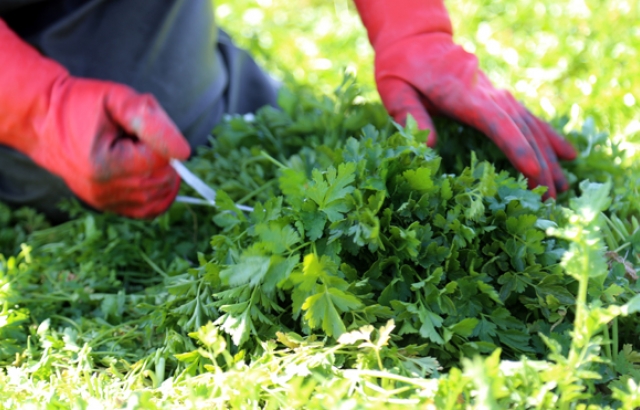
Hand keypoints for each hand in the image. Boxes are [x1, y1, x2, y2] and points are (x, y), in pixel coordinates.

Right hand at [37, 79, 190, 217]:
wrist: (42, 120)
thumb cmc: (80, 104)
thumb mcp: (116, 99)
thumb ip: (151, 120)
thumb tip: (184, 152)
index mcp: (105, 165)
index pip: (161, 159)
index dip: (161, 139)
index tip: (138, 128)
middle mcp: (104, 190)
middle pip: (162, 180)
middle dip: (161, 156)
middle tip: (137, 138)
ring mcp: (105, 201)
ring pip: (159, 197)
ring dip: (160, 172)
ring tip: (137, 152)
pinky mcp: (107, 206)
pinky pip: (147, 210)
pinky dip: (159, 194)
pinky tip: (154, 175)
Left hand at [375, 34, 575, 197]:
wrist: (417, 41)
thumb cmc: (401, 68)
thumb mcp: (394, 89)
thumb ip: (409, 114)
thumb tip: (427, 146)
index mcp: (461, 93)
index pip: (494, 122)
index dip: (515, 148)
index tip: (533, 173)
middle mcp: (487, 93)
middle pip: (520, 129)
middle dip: (538, 164)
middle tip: (550, 200)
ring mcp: (496, 94)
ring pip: (530, 126)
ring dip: (549, 157)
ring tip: (564, 188)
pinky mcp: (499, 97)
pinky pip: (530, 118)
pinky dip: (550, 137)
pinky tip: (569, 155)